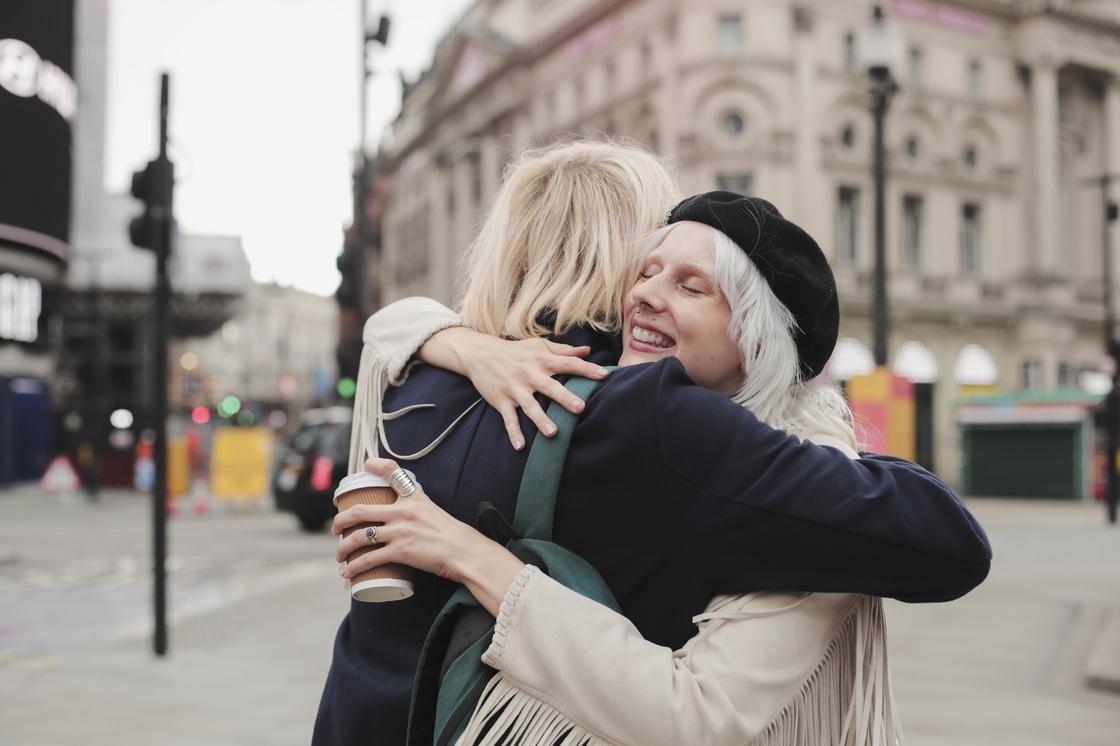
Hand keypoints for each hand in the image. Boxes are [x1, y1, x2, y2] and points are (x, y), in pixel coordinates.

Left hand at [333, 458, 518, 587]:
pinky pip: (369, 559)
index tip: (366, 465)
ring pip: (359, 537)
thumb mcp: (433, 509)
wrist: (464, 551)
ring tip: (340, 555)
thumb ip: (415, 508)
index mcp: (413, 497)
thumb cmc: (451, 534)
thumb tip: (398, 516)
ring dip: (343, 547)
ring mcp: (400, 531)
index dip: (376, 465)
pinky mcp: (400, 551)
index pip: (392, 473)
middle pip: (360, 511)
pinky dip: (354, 567)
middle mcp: (403, 511)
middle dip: (340, 520)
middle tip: (336, 527)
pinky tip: (348, 572)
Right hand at [453, 334, 608, 449]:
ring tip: (553, 434)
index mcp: (542, 360)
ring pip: (529, 406)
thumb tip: (587, 351)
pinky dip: (513, 432)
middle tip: (580, 408)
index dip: (586, 369)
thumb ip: (563, 350)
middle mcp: (529, 374)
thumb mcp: (538, 346)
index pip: (568, 363)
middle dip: (565, 397)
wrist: (480, 354)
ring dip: (540, 420)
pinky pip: (508, 419)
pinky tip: (520, 446)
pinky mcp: (501, 401)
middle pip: (550, 387)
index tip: (604, 375)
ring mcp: (514, 389)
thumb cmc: (515, 351)